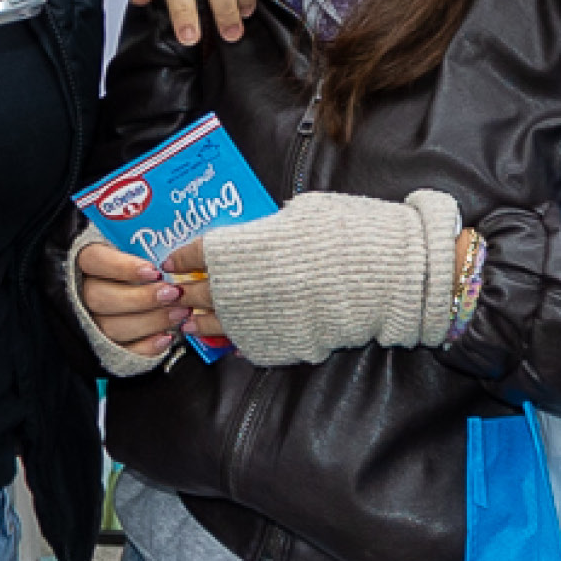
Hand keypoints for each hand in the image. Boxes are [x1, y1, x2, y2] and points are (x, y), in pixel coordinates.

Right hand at [67, 235, 187, 374]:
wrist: (124, 282)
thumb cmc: (132, 259)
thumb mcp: (132, 245)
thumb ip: (143, 247)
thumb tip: (171, 252)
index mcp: (85, 260)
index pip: (95, 260)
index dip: (123, 267)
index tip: (154, 271)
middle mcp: (81, 292)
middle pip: (100, 298)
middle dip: (141, 299)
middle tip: (172, 294)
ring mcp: (90, 321)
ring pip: (111, 327)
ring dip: (150, 322)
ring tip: (179, 313)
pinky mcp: (106, 344)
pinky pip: (122, 350)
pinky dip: (146, 347)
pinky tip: (166, 337)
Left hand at [185, 189, 474, 364]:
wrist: (385, 280)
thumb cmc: (351, 237)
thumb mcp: (305, 214)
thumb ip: (271, 228)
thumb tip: (259, 235)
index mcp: (245, 246)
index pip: (199, 250)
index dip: (183, 254)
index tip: (175, 257)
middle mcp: (241, 286)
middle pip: (197, 289)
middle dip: (184, 289)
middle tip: (175, 290)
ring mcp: (255, 320)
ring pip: (211, 322)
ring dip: (197, 319)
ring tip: (189, 319)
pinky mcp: (273, 345)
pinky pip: (241, 344)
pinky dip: (231, 339)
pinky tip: (226, 336)